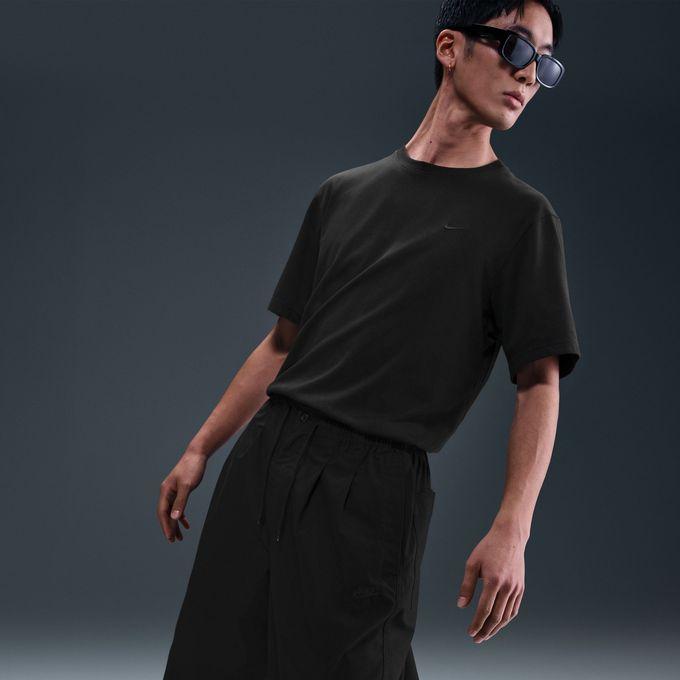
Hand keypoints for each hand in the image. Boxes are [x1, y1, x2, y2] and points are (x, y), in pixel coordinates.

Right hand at [157, 450, 206, 542]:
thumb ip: (181, 502)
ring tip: (179, 537)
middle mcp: (167, 492)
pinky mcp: (180, 490)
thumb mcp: (187, 486)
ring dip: (175, 524)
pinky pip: (178, 507)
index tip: (170, 537)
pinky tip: (186, 524)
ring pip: (172, 512)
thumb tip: (174, 518)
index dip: (165, 526)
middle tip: (174, 541)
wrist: (197, 454)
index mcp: (165, 491)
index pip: (162, 512)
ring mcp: (173, 491)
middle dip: (169, 528)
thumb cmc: (192, 468)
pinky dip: (181, 516)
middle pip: (165, 514)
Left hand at [456, 524, 525, 642]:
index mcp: (494, 581)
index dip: (477, 623)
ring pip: (507, 616)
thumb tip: (461, 606)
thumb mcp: (472, 563)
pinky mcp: (520, 588)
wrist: (510, 537)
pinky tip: (498, 623)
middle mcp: (507, 587)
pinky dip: (506, 619)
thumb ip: (467, 586)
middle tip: (476, 639)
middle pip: (496, 617)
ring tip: (485, 635)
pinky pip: (514, 609)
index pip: (484, 610)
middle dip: (486, 631)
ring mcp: (516, 588)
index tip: (470, 633)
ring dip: (496, 628)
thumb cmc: (488, 548)